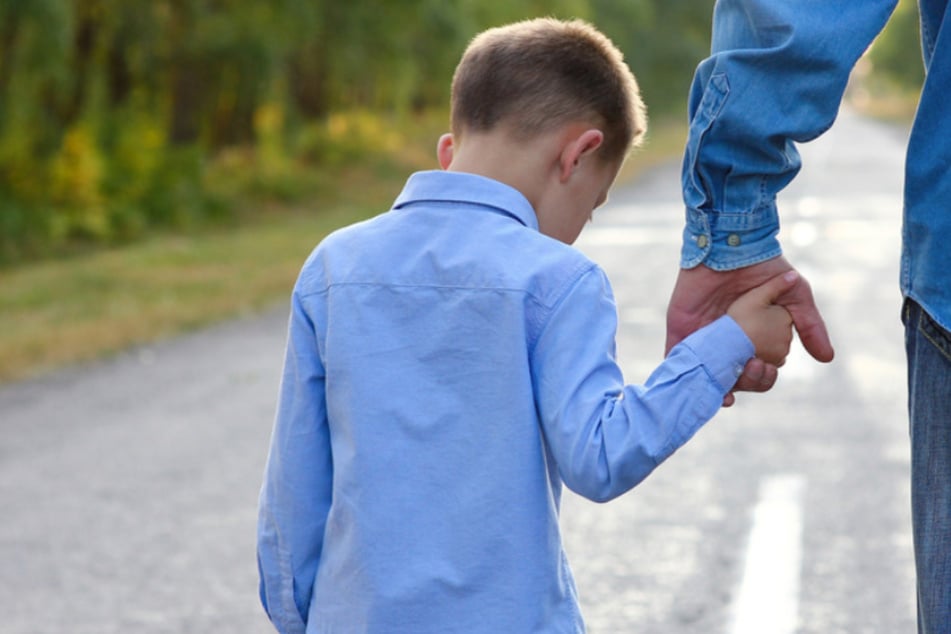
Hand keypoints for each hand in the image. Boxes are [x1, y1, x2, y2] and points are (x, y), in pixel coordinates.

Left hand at [666, 256, 833, 404]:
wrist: (731, 245)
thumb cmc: (763, 267)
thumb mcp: (795, 295)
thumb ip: (810, 326)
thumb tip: (827, 358)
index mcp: (751, 339)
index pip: (756, 370)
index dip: (761, 379)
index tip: (765, 371)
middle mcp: (726, 342)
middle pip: (732, 378)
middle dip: (742, 384)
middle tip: (750, 370)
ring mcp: (702, 337)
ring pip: (706, 374)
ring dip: (715, 387)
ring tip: (726, 390)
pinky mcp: (681, 329)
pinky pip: (677, 358)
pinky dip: (685, 374)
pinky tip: (696, 383)